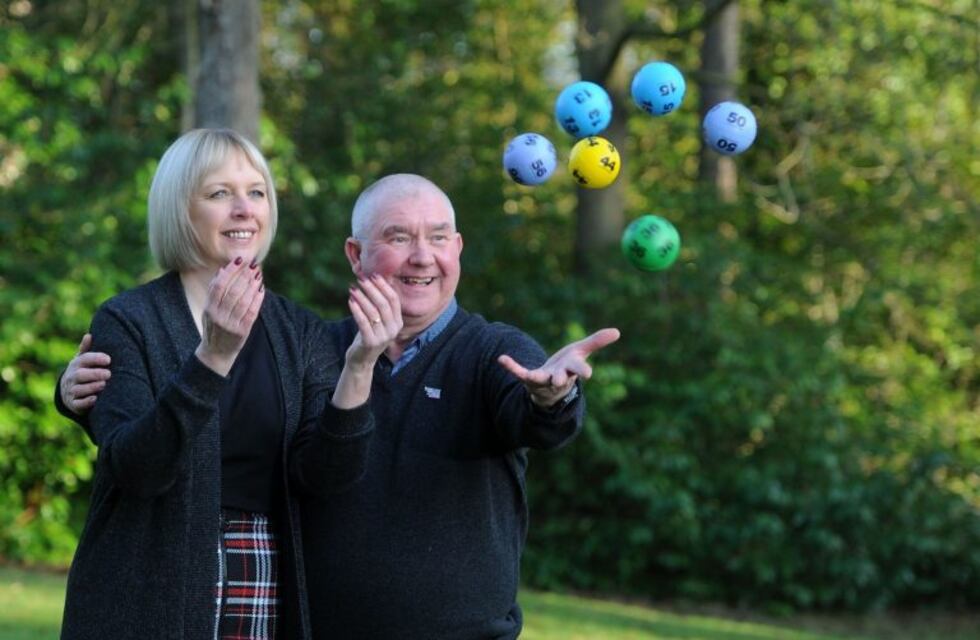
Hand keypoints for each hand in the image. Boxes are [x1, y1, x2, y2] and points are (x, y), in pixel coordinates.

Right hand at [60, 333, 110, 414]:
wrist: (68, 393)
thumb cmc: (82, 372)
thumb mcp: (82, 361)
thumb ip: (86, 350)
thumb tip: (89, 335)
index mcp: (76, 365)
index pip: (84, 359)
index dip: (95, 358)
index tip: (108, 359)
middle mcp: (71, 378)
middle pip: (80, 375)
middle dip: (94, 374)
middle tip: (108, 374)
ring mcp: (71, 391)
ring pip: (79, 389)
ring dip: (92, 387)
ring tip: (104, 385)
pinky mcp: (73, 405)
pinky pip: (78, 404)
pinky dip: (86, 402)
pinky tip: (95, 399)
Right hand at [194, 257, 264, 375]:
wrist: (216, 353)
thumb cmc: (214, 326)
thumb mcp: (209, 309)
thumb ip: (215, 291)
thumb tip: (223, 270)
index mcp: (209, 309)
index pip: (219, 286)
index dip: (230, 271)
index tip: (239, 260)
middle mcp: (218, 316)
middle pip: (233, 292)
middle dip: (244, 276)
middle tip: (253, 265)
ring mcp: (231, 325)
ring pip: (243, 301)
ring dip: (252, 285)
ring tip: (258, 274)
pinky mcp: (242, 332)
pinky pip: (252, 313)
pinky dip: (257, 299)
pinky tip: (261, 289)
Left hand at [345, 273, 402, 368]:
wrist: (361, 359)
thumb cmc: (368, 334)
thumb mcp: (377, 319)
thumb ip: (379, 303)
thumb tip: (375, 279)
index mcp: (398, 322)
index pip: (394, 300)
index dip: (383, 286)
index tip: (373, 275)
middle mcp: (394, 330)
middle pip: (384, 304)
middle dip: (371, 289)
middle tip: (360, 279)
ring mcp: (383, 337)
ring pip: (373, 312)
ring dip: (362, 298)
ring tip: (352, 288)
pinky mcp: (371, 343)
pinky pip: (363, 323)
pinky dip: (356, 311)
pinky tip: (350, 301)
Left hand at [497, 328, 620, 407]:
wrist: (551, 386)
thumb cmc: (568, 366)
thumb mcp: (580, 352)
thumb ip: (596, 342)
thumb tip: (617, 331)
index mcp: (572, 369)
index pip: (579, 369)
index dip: (582, 370)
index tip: (587, 374)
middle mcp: (558, 377)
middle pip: (561, 378)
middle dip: (560, 379)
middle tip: (559, 380)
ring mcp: (543, 380)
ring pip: (541, 379)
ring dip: (537, 378)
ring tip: (531, 376)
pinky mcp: (529, 379)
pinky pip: (520, 373)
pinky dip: (511, 366)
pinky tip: (502, 359)